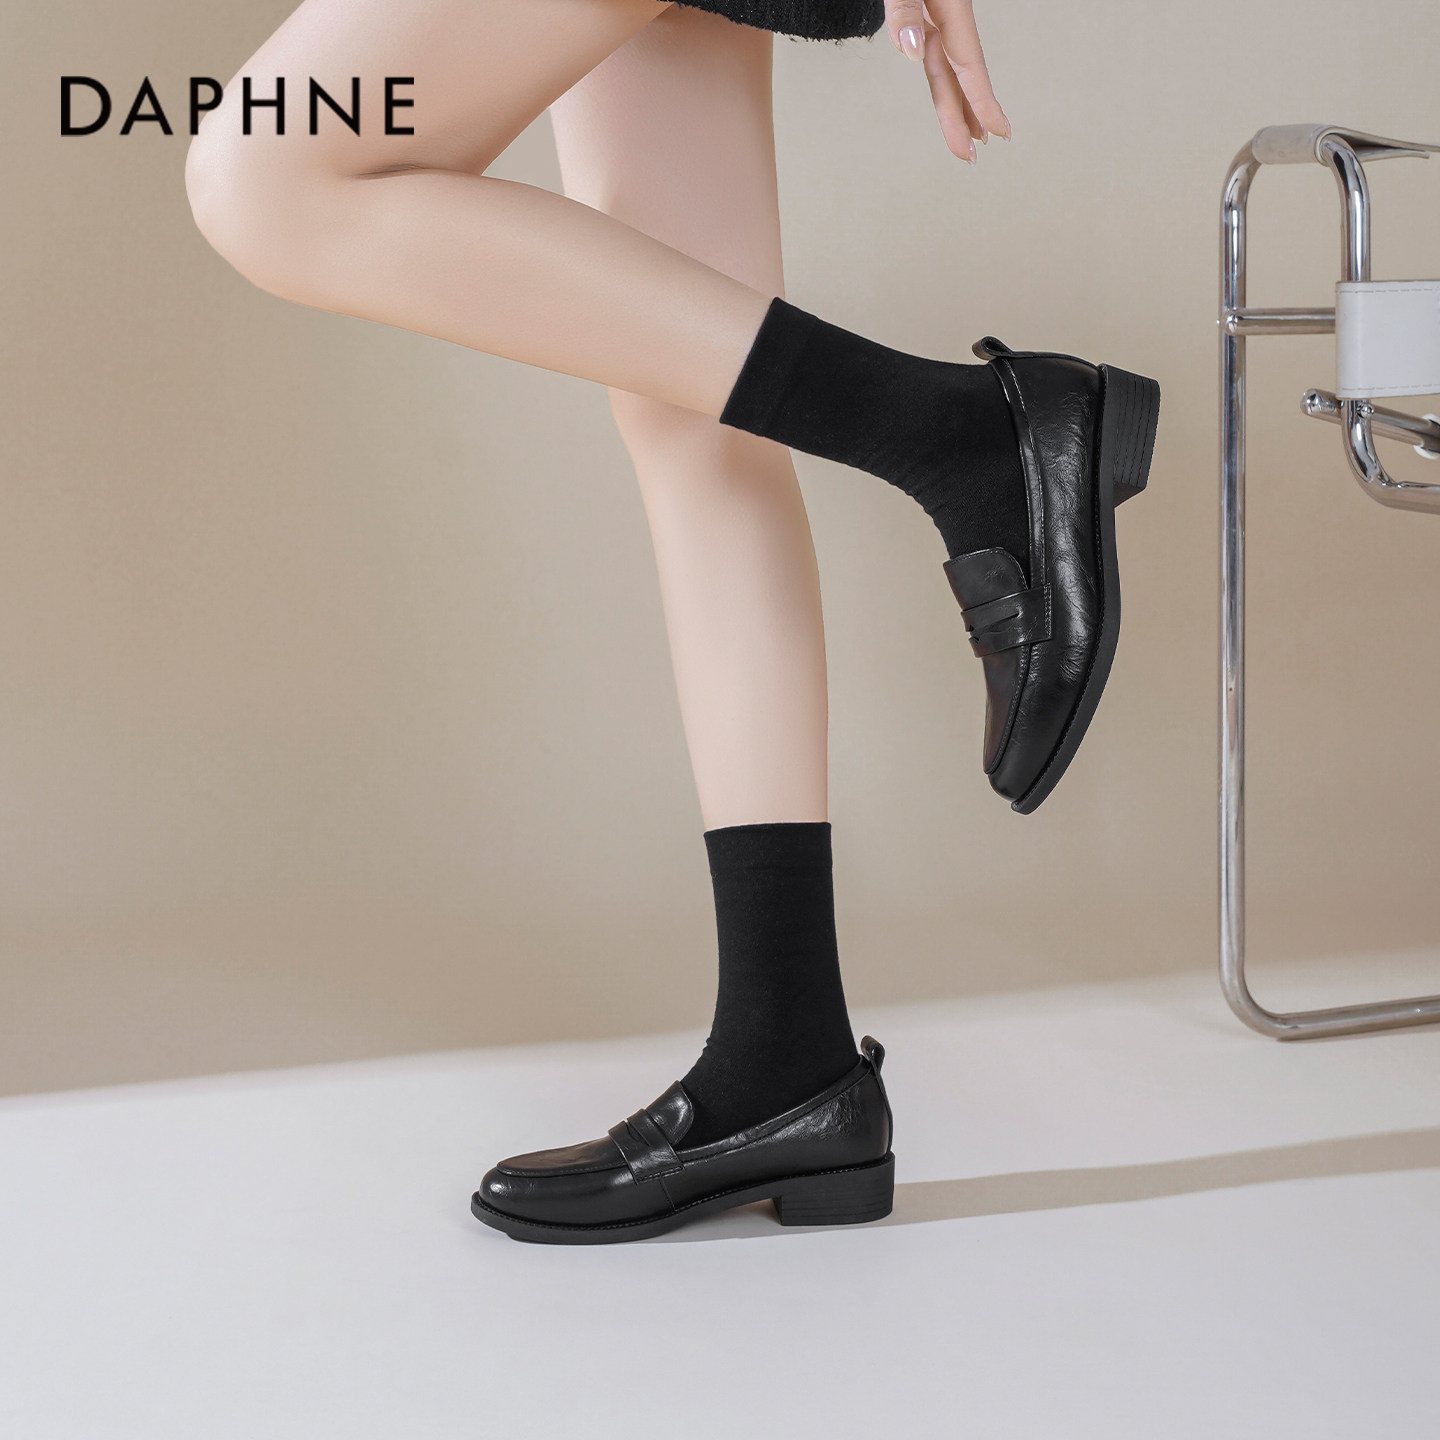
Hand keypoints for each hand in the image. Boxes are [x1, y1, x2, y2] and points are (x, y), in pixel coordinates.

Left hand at [885, 0, 1010, 163]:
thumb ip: (906, 11)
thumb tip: (912, 49)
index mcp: (952, 10)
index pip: (969, 66)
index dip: (983, 103)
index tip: (997, 132)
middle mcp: (948, 18)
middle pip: (958, 77)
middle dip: (966, 119)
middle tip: (970, 156)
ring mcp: (937, 17)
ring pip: (948, 69)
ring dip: (959, 103)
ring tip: (971, 136)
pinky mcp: (925, 13)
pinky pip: (936, 53)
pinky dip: (944, 77)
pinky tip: (949, 91)